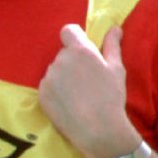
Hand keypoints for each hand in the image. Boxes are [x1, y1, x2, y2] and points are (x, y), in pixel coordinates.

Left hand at [37, 24, 140, 157]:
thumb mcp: (116, 68)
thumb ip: (112, 45)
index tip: (82, 51)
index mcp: (79, 50)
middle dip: (72, 62)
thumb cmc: (111, 97)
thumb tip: (114, 27)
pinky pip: (47, 87)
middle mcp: (60, 60)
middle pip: (63, 54)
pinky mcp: (41, 95)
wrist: (97, 130)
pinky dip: (55, 92)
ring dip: (63, 77)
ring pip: (55, 71)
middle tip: (86, 80)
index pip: (68, 31)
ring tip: (78, 95)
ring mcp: (48, 78)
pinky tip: (69, 104)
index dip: (74, 38)